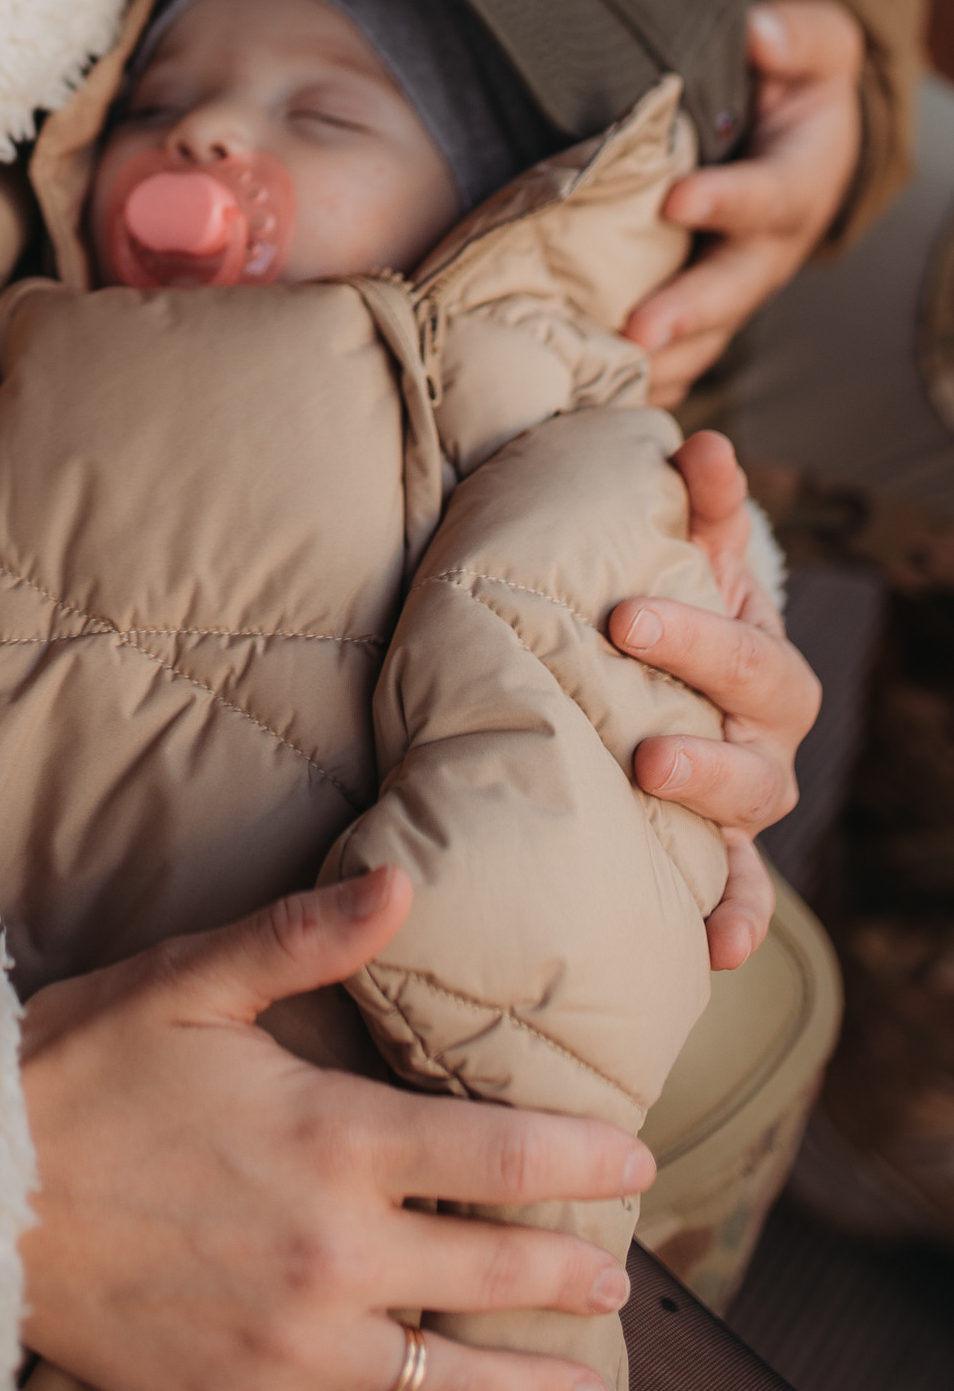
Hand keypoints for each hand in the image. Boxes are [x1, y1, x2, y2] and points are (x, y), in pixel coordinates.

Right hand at [18, 868, 650, 1390]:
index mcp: (333, 1141)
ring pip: (446, 1386)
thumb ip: (307, 935)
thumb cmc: (78, 1067)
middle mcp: (332, 1255)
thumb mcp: (191, 979)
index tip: (638, 1162)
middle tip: (623, 1277)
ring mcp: (290, 1349)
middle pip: (499, 1276)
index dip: (588, 1161)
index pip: (505, 1158)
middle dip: (575, 1276)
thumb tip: (406, 883)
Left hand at [613, 430, 821, 970]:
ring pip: (751, 816)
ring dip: (711, 812)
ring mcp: (747, 803)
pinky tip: (714, 949)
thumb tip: (704, 441)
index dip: (696, 635)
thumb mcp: (691, 559)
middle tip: (642, 741)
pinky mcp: (721, 859)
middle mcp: (767, 738)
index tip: (622, 618)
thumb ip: (700, 505)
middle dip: (703, 738)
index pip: (746, 652)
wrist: (674, 681)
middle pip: (756, 739)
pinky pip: (741, 896)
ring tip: (660, 801)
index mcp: (763, 665)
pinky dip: (734, 921)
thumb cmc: (676, 611)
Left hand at [625, 0, 862, 403]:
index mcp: (799, 182)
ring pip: (704, 335)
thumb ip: (798, 36)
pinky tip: (592, 394)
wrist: (791, 128)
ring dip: (659, 360)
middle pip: (733, 288)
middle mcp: (768, 247)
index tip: (676, 200)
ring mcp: (732, 284)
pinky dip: (642, 376)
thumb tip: (761, 35)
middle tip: (640, 331)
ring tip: (608, 381)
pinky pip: (676, 352)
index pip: (768, 196)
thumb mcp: (816, 45)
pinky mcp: (699, 305)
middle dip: (688, 311)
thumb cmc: (794, 81)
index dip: (728, 200)